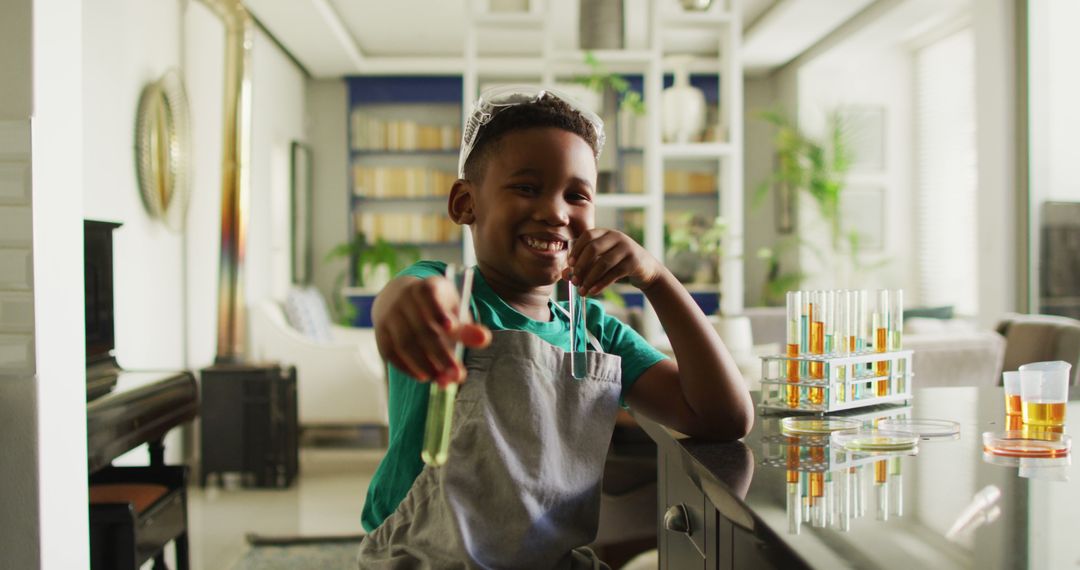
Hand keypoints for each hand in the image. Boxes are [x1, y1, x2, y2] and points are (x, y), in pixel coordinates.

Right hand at [374, 276, 490, 385]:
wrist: (400, 299)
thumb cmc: (436, 308)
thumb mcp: (453, 310)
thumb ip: (468, 327)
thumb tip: (483, 340)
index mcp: (425, 287)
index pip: (429, 295)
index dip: (438, 311)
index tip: (451, 328)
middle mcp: (402, 299)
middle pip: (421, 328)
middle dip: (440, 353)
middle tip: (457, 374)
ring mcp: (389, 316)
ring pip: (404, 343)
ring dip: (424, 364)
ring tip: (443, 380)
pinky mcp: (380, 334)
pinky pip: (391, 353)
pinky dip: (408, 367)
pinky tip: (424, 376)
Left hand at [565, 228, 663, 295]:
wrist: (646, 269)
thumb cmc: (619, 264)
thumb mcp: (601, 262)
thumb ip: (584, 266)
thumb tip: (565, 274)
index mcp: (606, 233)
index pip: (587, 235)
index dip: (577, 249)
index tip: (569, 264)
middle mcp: (617, 237)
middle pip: (593, 248)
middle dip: (581, 265)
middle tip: (574, 280)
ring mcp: (626, 249)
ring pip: (603, 263)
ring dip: (590, 278)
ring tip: (582, 291)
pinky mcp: (633, 262)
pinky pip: (613, 274)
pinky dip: (601, 284)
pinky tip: (593, 291)